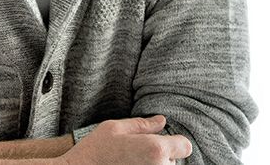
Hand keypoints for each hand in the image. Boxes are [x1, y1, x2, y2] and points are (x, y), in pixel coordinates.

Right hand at [61, 115, 191, 164]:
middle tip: (138, 154)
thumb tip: (162, 121)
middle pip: (175, 161)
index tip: (162, 142)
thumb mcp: (115, 127)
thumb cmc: (96, 149)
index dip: (175, 142)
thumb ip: (142, 124)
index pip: (185, 145)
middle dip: (162, 156)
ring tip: (133, 163)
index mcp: (155, 149)